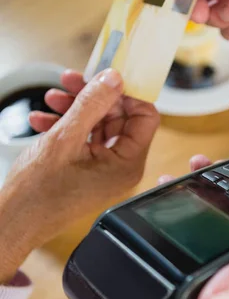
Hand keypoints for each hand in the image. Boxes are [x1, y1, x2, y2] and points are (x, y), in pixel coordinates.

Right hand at [0, 69, 158, 280]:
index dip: (126, 93)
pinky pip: (84, 140)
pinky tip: (41, 119)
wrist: (13, 222)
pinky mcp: (88, 171)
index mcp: (127, 164)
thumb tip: (115, 78)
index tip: (104, 76)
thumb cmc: (37, 193)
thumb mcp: (65, 138)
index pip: (146, 116)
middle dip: (93, 96)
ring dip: (75, 108)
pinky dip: (66, 126)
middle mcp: (121, 168)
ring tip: (51, 97)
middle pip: (120, 117)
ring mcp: (105, 170)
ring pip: (98, 126)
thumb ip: (92, 104)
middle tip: (69, 80)